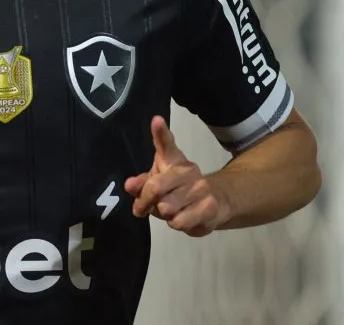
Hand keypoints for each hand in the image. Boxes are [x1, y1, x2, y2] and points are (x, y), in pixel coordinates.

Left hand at [124, 116, 226, 236]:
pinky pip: (179, 222)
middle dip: (145, 202)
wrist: (214, 204)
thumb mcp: (158, 184)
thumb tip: (129, 185)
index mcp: (173, 160)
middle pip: (155, 187)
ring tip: (171, 210)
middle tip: (142, 208)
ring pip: (166, 208)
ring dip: (163, 215)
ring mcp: (200, 187)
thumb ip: (142, 184)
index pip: (166, 144)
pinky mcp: (209, 206)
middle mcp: (188, 170)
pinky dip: (175, 224)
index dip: (161, 132)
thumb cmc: (178, 191)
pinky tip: (183, 217)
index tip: (157, 120)